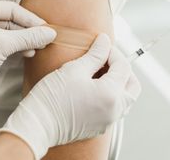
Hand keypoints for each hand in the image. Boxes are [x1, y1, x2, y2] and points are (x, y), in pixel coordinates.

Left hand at [0, 1, 56, 130]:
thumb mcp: (3, 45)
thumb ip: (28, 37)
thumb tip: (51, 33)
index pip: (12, 9)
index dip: (31, 19)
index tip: (46, 29)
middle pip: (11, 20)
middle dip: (28, 31)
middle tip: (45, 40)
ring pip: (8, 32)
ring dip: (23, 40)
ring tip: (38, 48)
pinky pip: (3, 42)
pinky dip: (15, 46)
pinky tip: (28, 53)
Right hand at [0, 34, 140, 159]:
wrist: (38, 124)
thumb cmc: (53, 97)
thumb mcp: (74, 69)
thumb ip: (95, 54)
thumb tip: (105, 41)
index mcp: (111, 94)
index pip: (123, 67)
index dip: (113, 52)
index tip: (100, 45)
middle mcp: (115, 110)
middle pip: (132, 85)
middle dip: (122, 69)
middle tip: (105, 58)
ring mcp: (108, 121)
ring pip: (125, 99)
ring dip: (118, 83)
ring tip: (99, 72)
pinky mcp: (98, 127)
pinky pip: (113, 109)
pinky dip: (110, 96)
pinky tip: (92, 88)